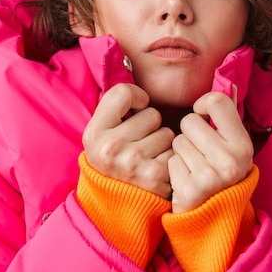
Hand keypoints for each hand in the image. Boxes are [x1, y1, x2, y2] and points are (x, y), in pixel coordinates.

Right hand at [82, 83, 174, 198]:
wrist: (116, 205)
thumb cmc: (113, 159)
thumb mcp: (101, 132)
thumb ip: (115, 106)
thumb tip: (133, 65)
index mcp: (94, 133)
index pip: (123, 93)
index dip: (135, 98)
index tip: (135, 109)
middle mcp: (111, 148)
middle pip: (151, 114)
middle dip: (150, 126)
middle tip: (139, 143)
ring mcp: (134, 164)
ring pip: (168, 132)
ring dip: (163, 142)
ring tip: (148, 157)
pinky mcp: (156, 176)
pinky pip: (176, 150)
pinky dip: (171, 158)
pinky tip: (158, 168)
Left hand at [168, 87, 252, 212]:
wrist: (216, 217)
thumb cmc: (222, 173)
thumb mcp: (234, 146)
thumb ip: (228, 118)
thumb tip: (227, 84)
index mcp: (243, 146)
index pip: (216, 102)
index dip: (204, 105)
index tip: (203, 116)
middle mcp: (230, 161)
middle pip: (190, 121)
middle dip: (190, 133)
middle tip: (200, 150)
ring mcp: (209, 177)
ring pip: (177, 140)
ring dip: (181, 151)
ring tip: (193, 166)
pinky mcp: (189, 190)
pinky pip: (170, 160)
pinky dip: (174, 168)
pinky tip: (186, 179)